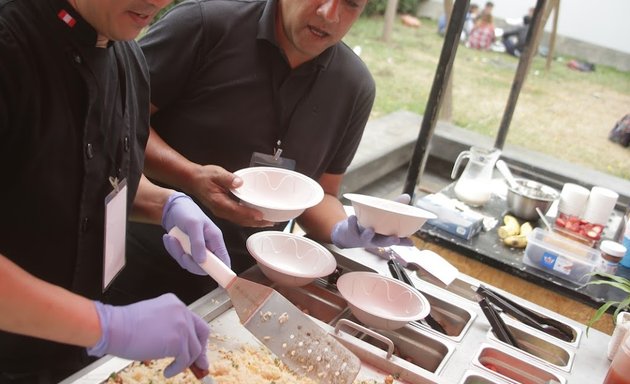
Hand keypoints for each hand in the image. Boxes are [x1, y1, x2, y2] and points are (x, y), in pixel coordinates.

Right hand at [87, 294, 208, 377]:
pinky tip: (168, 371)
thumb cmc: (125, 326)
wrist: (113, 328)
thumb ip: (170, 327)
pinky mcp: (177, 341)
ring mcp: (181, 325)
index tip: (198, 350)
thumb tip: (180, 346)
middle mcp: (182, 311)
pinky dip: (178, 368)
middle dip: (202, 350)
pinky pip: (185, 360)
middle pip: (202, 332)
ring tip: (174, 368)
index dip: (197, 338)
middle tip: (200, 364)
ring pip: (194, 349)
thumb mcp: (154, 319)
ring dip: (185, 362)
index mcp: (175, 303)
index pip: (194, 321)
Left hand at [162, 192, 229, 273]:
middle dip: (189, 262)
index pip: (223, 261)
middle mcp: (207, 247)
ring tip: (171, 238)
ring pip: (188, 263)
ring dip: (177, 252)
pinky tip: (169, 237)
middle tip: (182, 253)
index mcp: (215, 240)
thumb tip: (201, 261)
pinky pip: (179, 257)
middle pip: (203, 267)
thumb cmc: (187, 212)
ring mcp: (196, 250)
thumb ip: (198, 243)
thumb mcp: (194, 224)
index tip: (219, 283)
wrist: (172, 208)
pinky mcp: (185, 250)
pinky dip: (172, 249)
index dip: (223, 272)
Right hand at [188, 165, 272, 227]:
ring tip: (267, 222)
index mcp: (219, 202)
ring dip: (253, 222)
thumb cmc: (204, 176)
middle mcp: (221, 210)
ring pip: (239, 221)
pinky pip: (237, 218)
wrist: (193, 180)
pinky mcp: (223, 211)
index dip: (249, 214)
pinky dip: (247, 219)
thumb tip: (239, 182)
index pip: (236, 211)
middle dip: (256, 222)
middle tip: (271, 222)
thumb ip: (228, 178)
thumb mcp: (216, 173)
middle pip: (240, 220)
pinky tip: (255, 217)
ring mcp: (222, 212)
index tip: (261, 216)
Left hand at [331, 194, 413, 248]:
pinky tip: (353, 217)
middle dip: (388, 241)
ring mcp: (361, 237)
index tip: (411, 242)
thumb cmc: (368, 225)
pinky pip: (351, 227)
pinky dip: (352, 222)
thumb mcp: (381, 218)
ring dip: (368, 234)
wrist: (346, 234)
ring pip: (366, 237)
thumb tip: (407, 197)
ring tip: (371, 229)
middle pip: (382, 242)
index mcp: (382, 237)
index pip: (394, 241)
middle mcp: (373, 239)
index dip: (403, 242)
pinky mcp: (350, 231)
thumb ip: (393, 208)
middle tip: (395, 239)